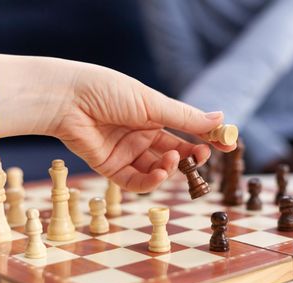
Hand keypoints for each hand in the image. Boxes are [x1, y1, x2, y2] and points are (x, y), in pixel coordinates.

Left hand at [0, 54, 233, 191]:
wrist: (66, 99)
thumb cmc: (107, 91)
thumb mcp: (152, 103)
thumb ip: (185, 116)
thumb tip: (221, 119)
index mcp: (152, 115)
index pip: (185, 130)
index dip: (205, 138)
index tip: (226, 145)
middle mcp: (141, 134)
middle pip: (174, 152)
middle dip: (191, 156)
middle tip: (202, 156)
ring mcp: (127, 152)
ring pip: (157, 169)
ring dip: (170, 168)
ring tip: (174, 160)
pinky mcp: (111, 167)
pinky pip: (136, 180)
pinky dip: (151, 181)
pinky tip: (160, 173)